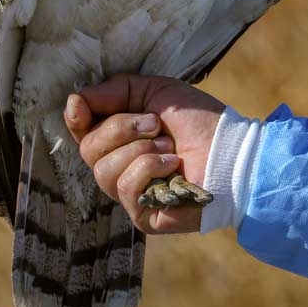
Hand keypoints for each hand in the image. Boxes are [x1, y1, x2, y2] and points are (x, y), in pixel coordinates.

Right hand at [64, 74, 223, 233]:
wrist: (233, 149)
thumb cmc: (198, 120)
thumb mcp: (155, 91)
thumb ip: (115, 91)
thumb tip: (74, 100)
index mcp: (119, 138)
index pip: (80, 131)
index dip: (75, 118)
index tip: (81, 105)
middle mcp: (119, 167)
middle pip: (89, 149)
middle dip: (121, 129)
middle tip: (155, 124)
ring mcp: (129, 193)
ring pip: (103, 170)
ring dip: (139, 150)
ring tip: (169, 146)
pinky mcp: (143, 215)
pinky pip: (125, 189)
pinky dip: (148, 168)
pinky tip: (172, 164)